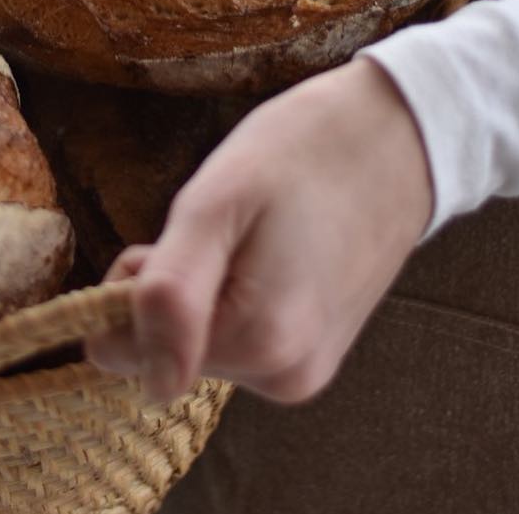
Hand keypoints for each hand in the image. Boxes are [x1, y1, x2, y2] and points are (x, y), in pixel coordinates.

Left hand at [85, 58, 432, 405]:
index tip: (174, 236)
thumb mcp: (217, 200)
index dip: (129, 284)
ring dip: (208, 287)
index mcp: (256, 343)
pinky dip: (238, 293)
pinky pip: (239, 336)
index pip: (120, 351)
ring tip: (258, 231)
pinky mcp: (315, 356)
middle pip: (163, 348)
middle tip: (224, 223)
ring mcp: (303, 372)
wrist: (398, 138)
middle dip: (173, 285)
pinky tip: (276, 249)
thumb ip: (170, 292)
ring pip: (200, 341)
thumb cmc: (303, 152)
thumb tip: (146, 380)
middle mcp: (281, 378)